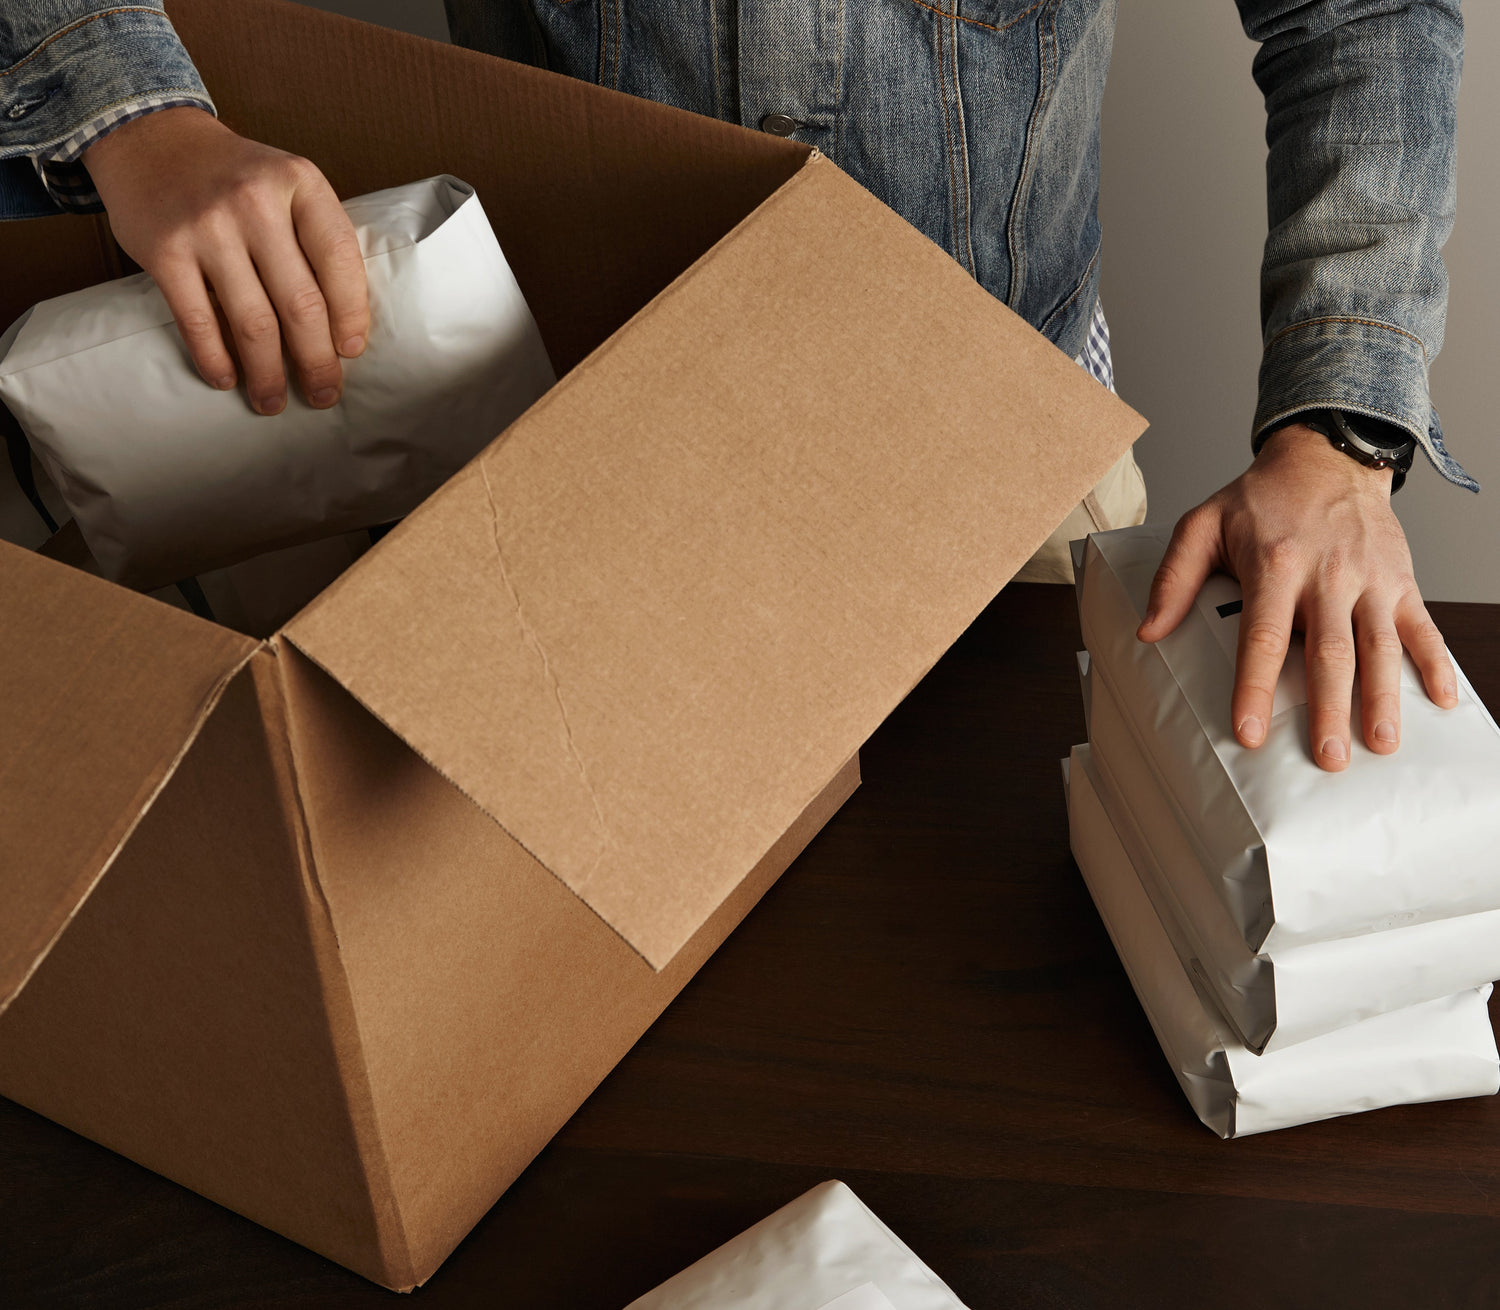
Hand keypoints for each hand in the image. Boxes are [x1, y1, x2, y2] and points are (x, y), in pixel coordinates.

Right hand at [82, 106, 367, 415]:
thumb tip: (344, 325)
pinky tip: (228, 380)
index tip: (352, 352)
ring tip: (273, 402)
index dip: (352, 315)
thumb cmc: (235, 176)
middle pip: (301, 304)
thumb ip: (315, 237)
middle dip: (317, 361)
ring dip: (268, 373)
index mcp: (299, 182)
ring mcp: (207, 226)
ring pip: (253, 322)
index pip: (340, 260)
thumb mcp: (287, 183)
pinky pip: (198, 321)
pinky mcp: (164, 250)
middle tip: (323, 395)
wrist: (151, 137)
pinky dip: (215, 359)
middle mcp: (255, 201)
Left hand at [1135, 422, 1457, 770]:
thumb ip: (1174, 579)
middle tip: (1327, 760)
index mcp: (1275, 566)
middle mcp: (1327, 576)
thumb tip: (1148, 631)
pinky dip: (1436, 663)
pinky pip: (1422, 626)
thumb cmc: (1260, 499)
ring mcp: (1369, 580)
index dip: (1255, 688)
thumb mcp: (1203, 524)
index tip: (1249, 733)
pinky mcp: (1400, 581)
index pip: (1263, 637)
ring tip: (1380, 744)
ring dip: (1383, 698)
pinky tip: (1441, 701)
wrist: (1327, 456)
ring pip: (1380, 646)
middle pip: (1329, 652)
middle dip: (1329, 708)